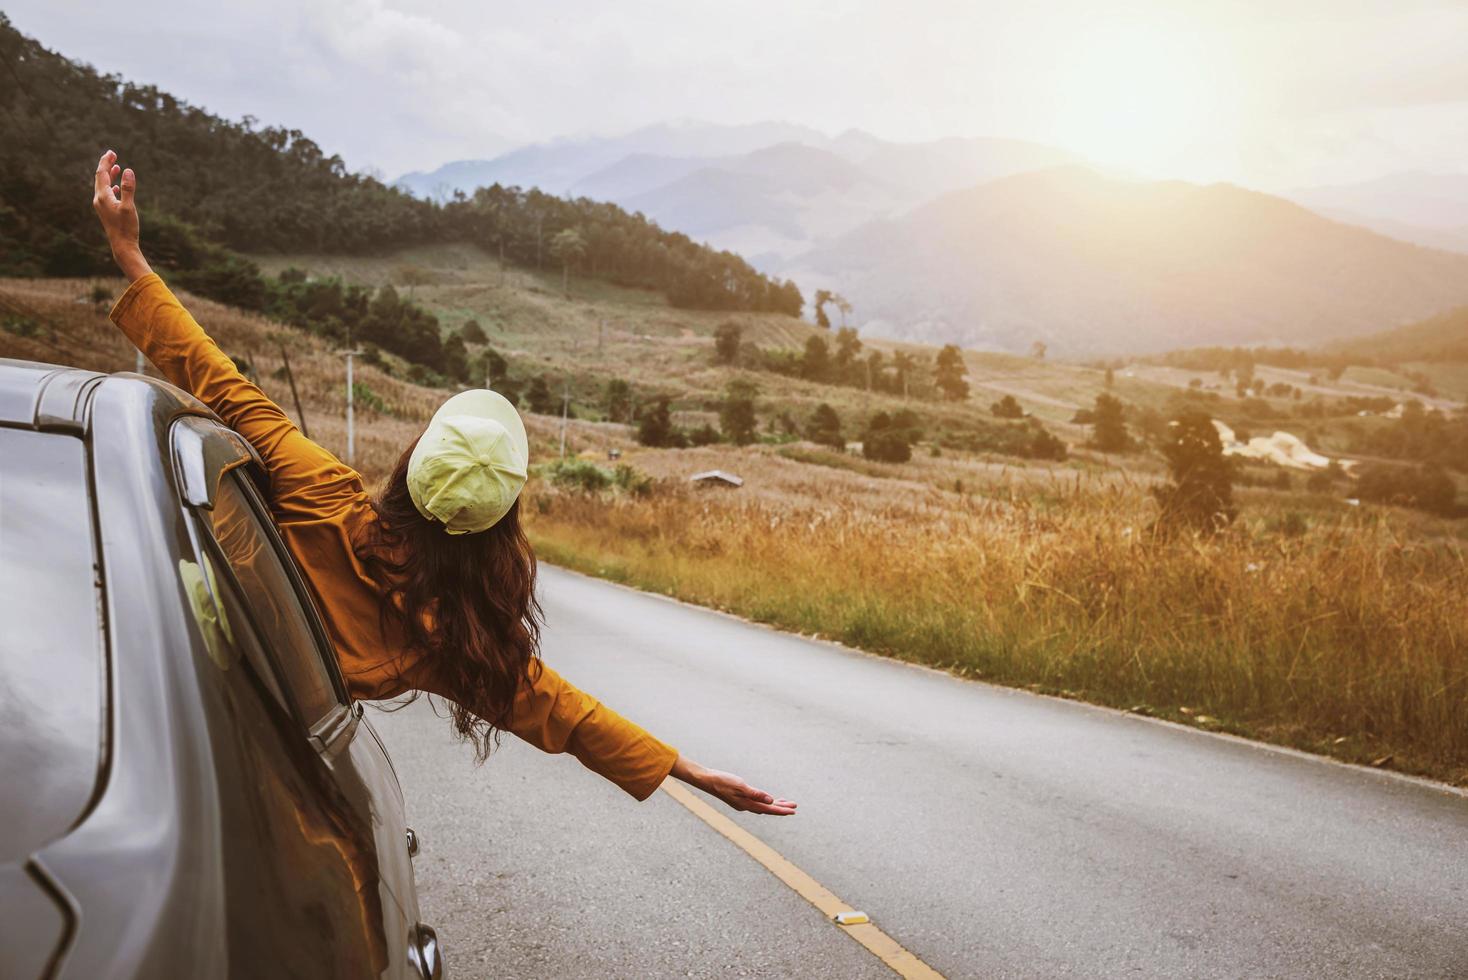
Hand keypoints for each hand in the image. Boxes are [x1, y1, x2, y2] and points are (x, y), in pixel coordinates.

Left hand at [92, 150, 150, 281]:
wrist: (122, 246)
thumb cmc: (126, 228)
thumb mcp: (129, 207)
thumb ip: (129, 188)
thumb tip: (128, 170)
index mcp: (103, 196)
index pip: (101, 173)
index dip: (106, 161)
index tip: (111, 152)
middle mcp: (99, 199)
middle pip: (100, 177)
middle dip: (106, 166)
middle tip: (113, 155)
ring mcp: (102, 205)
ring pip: (103, 185)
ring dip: (109, 175)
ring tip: (116, 167)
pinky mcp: (106, 211)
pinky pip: (107, 194)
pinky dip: (112, 186)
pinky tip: (117, 187)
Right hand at [672, 756, 796, 815]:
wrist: (706, 779)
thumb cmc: (722, 781)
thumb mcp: (741, 786)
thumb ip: (756, 794)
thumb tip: (771, 801)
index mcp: (747, 804)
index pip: (769, 809)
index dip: (782, 810)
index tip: (793, 811)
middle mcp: (745, 806)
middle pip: (767, 809)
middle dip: (781, 808)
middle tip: (794, 807)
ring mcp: (742, 803)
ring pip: (762, 806)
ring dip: (774, 805)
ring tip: (785, 804)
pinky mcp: (739, 798)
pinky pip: (756, 803)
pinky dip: (764, 802)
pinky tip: (767, 800)